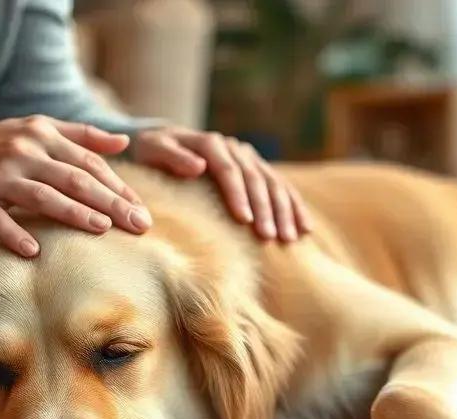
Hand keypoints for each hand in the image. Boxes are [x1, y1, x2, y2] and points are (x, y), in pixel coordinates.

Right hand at [0, 115, 151, 256]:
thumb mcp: (34, 129)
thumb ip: (80, 136)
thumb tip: (123, 144)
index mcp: (41, 134)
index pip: (89, 162)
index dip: (118, 185)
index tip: (141, 208)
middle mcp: (23, 152)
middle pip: (75, 179)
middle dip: (111, 203)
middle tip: (139, 224)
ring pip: (43, 196)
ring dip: (74, 213)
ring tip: (102, 229)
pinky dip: (15, 234)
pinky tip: (34, 252)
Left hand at [131, 127, 311, 240]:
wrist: (161, 143)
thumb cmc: (150, 153)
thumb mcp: (152, 150)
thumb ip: (172, 156)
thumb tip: (199, 166)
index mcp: (210, 143)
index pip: (229, 170)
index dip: (238, 194)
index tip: (244, 220)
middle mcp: (234, 148)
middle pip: (255, 178)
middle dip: (265, 208)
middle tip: (269, 237)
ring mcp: (249, 158)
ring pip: (274, 184)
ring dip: (284, 211)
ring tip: (288, 238)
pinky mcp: (257, 170)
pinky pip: (282, 188)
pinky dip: (295, 207)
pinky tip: (305, 229)